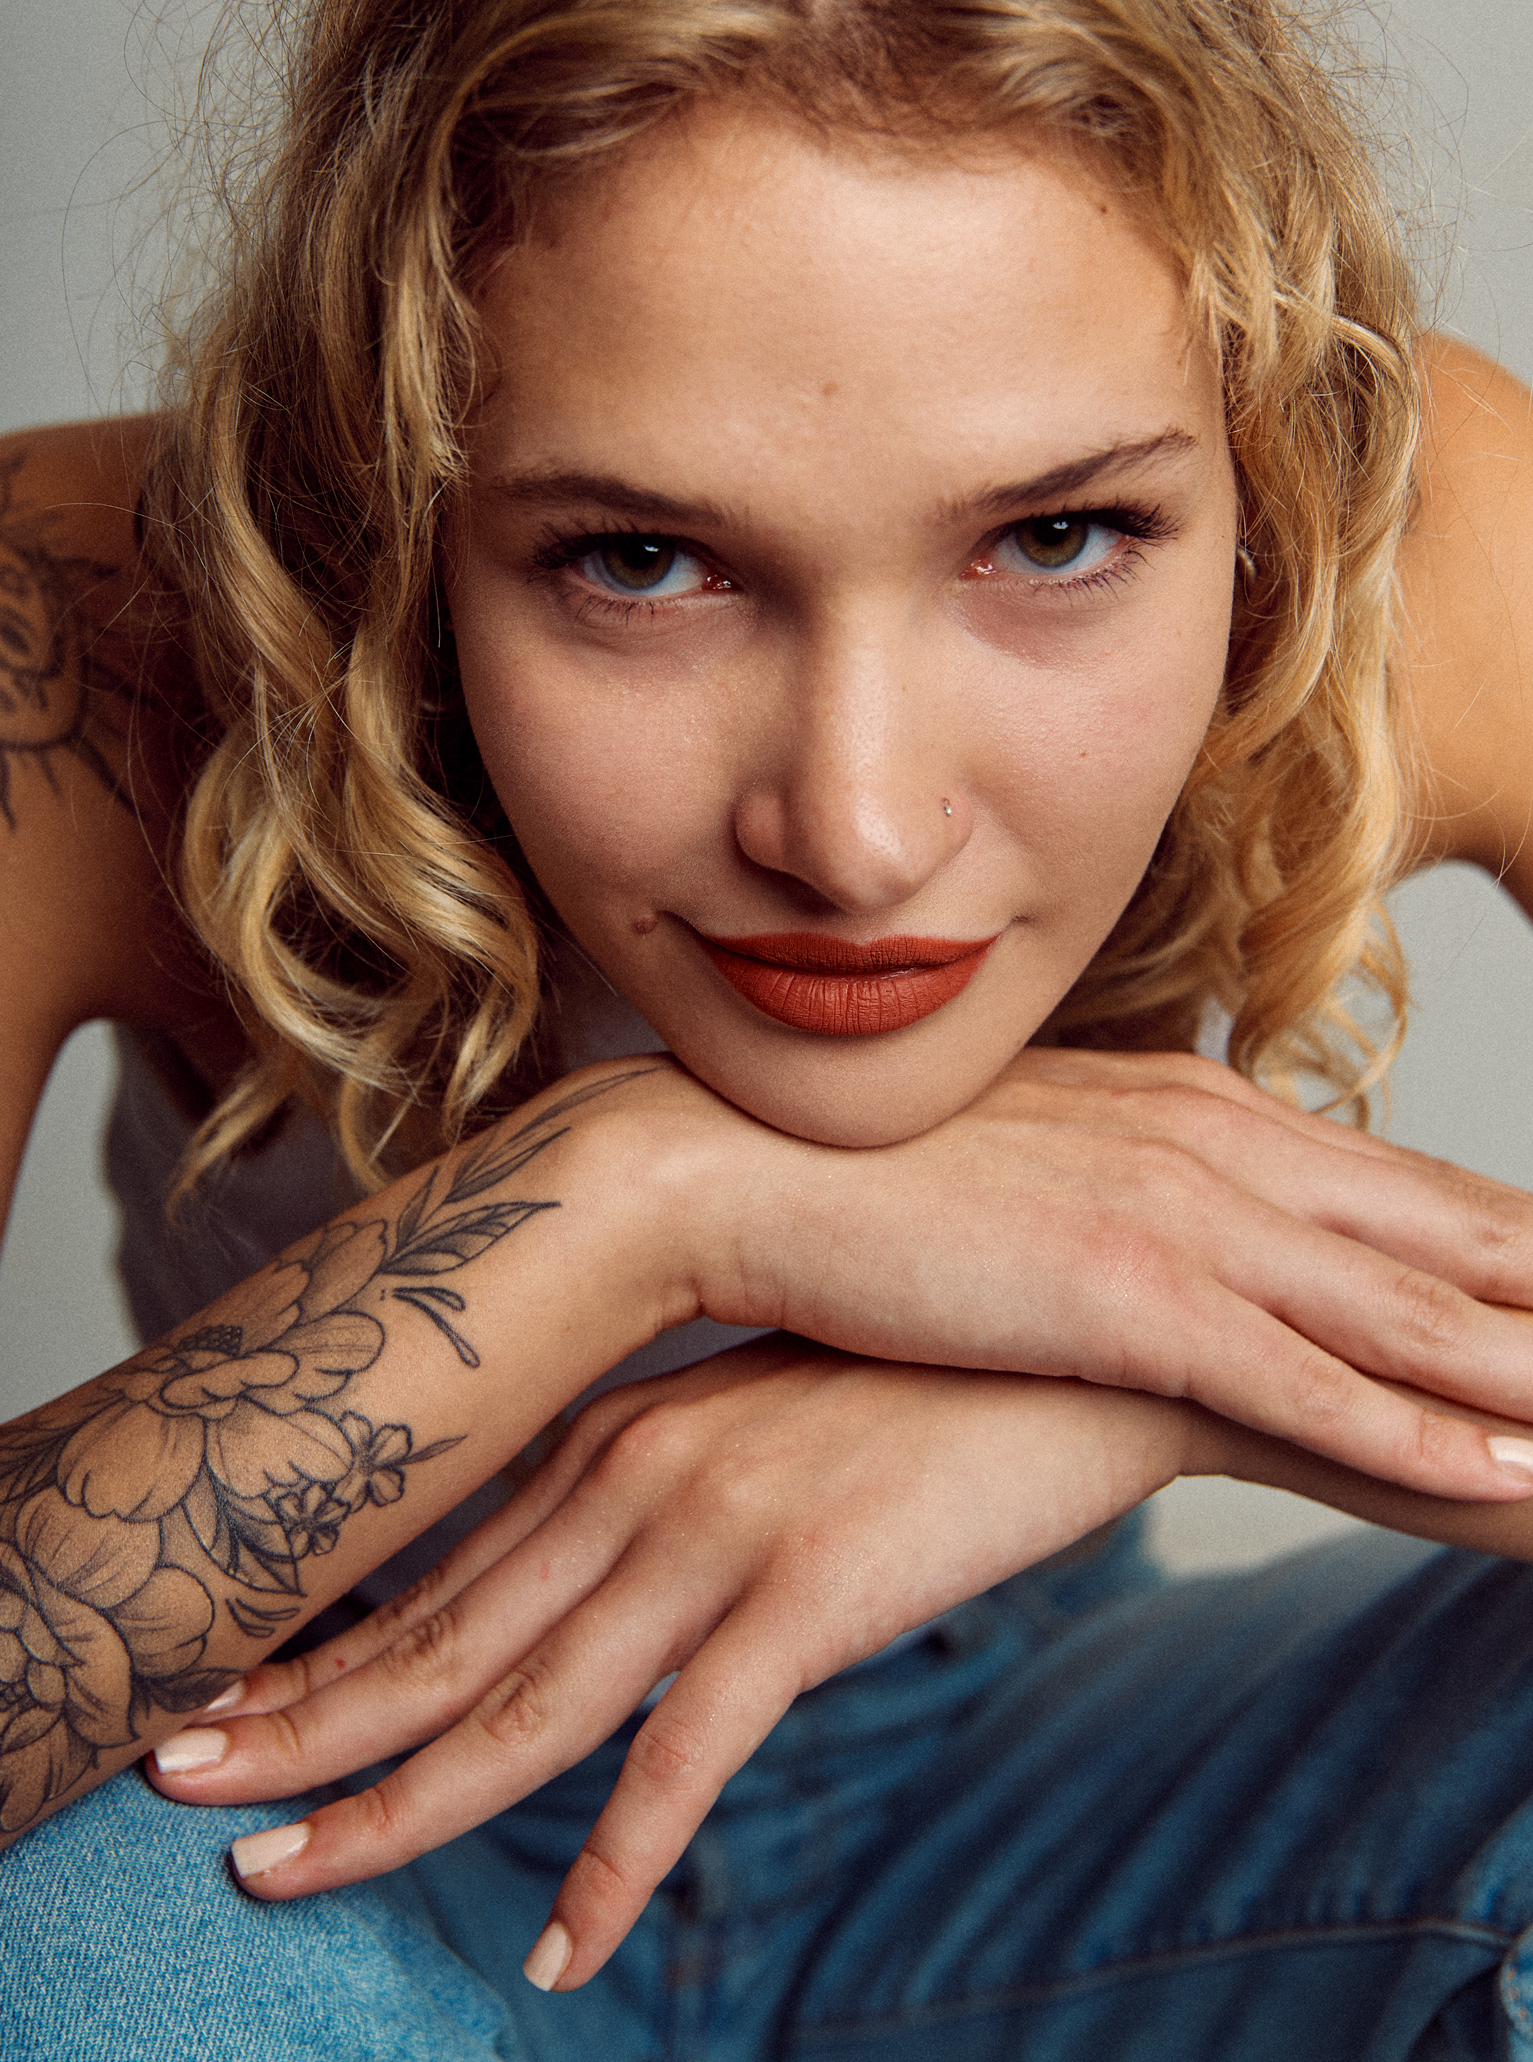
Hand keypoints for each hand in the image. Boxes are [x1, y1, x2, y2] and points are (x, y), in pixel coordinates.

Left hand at [146, 1336, 1194, 1984]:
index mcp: (619, 1435)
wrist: (1088, 1326)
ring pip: (517, 1706)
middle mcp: (636, 1477)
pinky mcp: (806, 1593)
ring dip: (392, 1806)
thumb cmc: (929, 1379)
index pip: (439, 1568)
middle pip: (438, 1639)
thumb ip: (669, 1486)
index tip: (227, 1703)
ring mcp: (712, 1533)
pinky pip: (686, 1758)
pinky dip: (615, 1864)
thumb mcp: (765, 1422)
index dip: (321, 1649)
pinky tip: (565, 1945)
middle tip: (169, 1783)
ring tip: (283, 1881)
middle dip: (298, 1727)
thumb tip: (599, 1567)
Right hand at [688, 1046, 1532, 1498]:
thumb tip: (1161, 1228)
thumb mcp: (1037, 1159)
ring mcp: (1185, 1221)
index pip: (1405, 1184)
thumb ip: (1127, 1181)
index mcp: (1200, 1109)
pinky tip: (1509, 1481)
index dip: (1516, 1239)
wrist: (738, 1161)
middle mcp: (1220, 1146)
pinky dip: (1422, 1441)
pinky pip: (1310, 1390)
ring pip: (1414, 1318)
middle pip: (1449, 1238)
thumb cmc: (872, 1169)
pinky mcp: (1131, 1303)